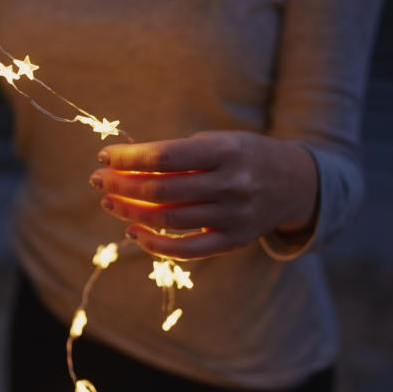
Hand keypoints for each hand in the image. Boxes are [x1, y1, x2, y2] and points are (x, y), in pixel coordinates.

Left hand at [89, 131, 318, 259]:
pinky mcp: (234, 240)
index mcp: (226, 151)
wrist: (295, 182)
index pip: (165, 157)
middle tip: (97, 180)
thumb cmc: (242, 155)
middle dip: (121, 185)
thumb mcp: (217, 141)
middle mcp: (232, 184)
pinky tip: (132, 230)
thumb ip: (176, 153)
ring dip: (131, 211)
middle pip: (162, 190)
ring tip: (108, 201)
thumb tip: (123, 164)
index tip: (104, 155)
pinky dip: (155, 244)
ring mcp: (234, 216)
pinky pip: (188, 250)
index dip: (129, 158)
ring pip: (169, 220)